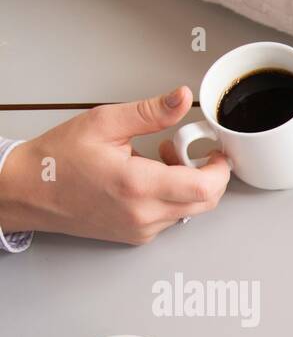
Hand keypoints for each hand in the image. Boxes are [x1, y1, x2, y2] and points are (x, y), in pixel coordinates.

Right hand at [0, 86, 229, 244]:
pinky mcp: (137, 237)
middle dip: (209, 176)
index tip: (217, 153)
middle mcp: (143, 214)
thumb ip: (150, 112)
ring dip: (188, 186)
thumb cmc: (57, 160)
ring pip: (189, 211)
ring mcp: (141, 229)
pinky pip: (171, 218)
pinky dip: (171, 198)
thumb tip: (181, 99)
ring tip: (161, 160)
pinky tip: (150, 179)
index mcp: (138, 185)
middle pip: (205, 203)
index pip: (205, 188)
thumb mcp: (104, 123)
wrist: (29, 191)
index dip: (220, 169)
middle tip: (191, 151)